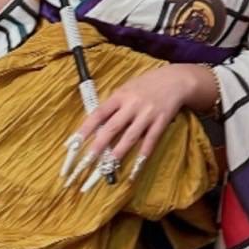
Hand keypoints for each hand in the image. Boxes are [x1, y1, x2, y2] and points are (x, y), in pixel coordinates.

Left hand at [64, 64, 210, 191]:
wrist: (175, 79)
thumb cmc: (146, 85)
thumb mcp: (127, 89)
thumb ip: (114, 105)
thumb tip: (96, 126)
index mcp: (120, 96)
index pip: (98, 114)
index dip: (85, 129)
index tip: (73, 144)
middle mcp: (132, 105)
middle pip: (112, 128)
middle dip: (98, 146)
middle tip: (86, 162)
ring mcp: (147, 114)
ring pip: (130, 137)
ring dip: (118, 154)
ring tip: (107, 169)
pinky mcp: (161, 121)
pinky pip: (151, 140)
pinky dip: (143, 155)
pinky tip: (137, 168)